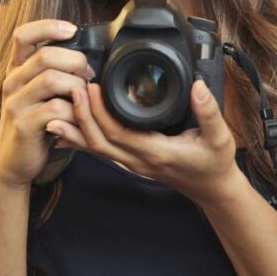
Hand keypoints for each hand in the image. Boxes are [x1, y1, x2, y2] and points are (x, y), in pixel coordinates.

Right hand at [0, 19, 93, 189]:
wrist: (14, 161)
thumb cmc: (35, 124)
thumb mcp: (39, 94)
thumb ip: (53, 73)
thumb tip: (86, 57)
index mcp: (16, 70)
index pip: (23, 35)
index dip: (48, 26)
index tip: (72, 30)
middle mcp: (12, 82)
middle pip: (45, 56)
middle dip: (76, 62)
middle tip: (89, 75)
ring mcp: (15, 104)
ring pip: (52, 80)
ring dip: (77, 87)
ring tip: (85, 97)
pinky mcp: (24, 125)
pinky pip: (56, 109)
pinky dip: (75, 112)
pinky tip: (79, 118)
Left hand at [46, 78, 239, 204]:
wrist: (212, 189)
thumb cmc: (214, 163)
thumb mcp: (219, 137)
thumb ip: (209, 111)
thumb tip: (198, 86)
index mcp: (156, 152)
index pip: (117, 134)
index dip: (99, 112)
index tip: (90, 87)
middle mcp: (138, 159)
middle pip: (97, 141)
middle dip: (80, 116)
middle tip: (70, 88)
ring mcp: (131, 162)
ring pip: (94, 148)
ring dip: (75, 128)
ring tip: (57, 106)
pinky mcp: (129, 159)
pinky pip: (100, 149)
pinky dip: (81, 137)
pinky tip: (67, 125)